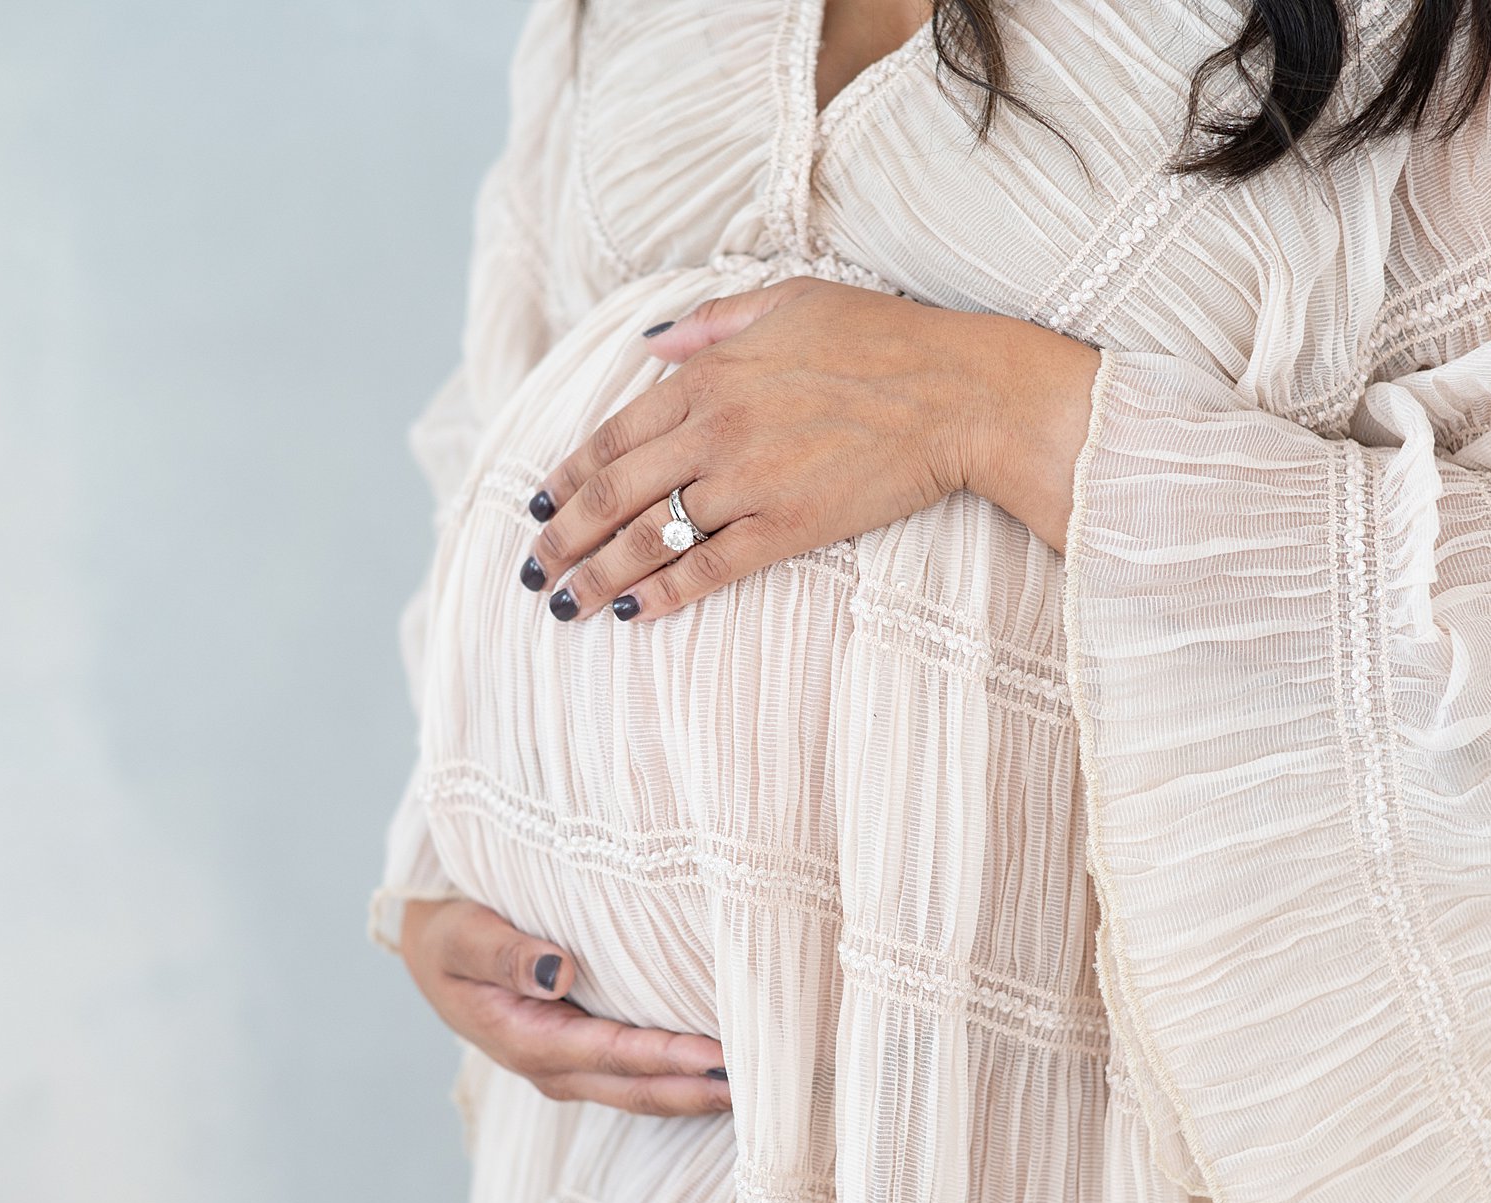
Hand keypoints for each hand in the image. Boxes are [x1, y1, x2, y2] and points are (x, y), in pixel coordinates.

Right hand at [398, 896, 731, 1116]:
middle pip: (637, 1089)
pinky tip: (719, 1071)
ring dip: (694, 1093)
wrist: (433, 951)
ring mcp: (569, 1068)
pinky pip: (637, 1076)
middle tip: (762, 1087)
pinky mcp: (583, 1056)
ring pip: (642, 1092)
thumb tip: (558, 972)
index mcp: (525, 1041)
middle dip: (696, 1091)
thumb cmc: (449, 935)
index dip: (666, 1059)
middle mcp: (552, 1066)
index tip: (719, 1058)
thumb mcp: (460, 936)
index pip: (610, 1054)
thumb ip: (505, 954)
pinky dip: (678, 1078)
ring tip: (758, 1087)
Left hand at [517, 277, 1096, 620]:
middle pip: (614, 493)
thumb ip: (713, 322)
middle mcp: (715, 428)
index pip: (612, 435)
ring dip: (595, 576)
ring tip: (562, 605)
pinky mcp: (789, 527)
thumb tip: (654, 344)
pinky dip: (663, 594)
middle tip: (530, 570)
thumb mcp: (790, 300)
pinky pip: (709, 569)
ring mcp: (749, 481)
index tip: (538, 507)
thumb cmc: (885, 339)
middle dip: (562, 538)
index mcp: (708, 373)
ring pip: (648, 537)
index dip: (565, 478)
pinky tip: (630, 614)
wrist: (959, 392)